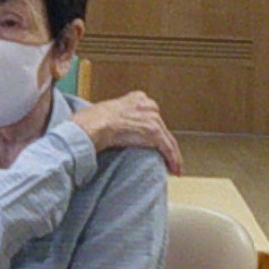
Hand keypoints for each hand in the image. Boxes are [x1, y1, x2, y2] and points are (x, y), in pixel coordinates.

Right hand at [69, 91, 184, 173]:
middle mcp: (149, 105)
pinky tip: (175, 170)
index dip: (156, 132)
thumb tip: (121, 131)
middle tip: (167, 160)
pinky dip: (172, 160)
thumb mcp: (111, 113)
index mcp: (138, 98)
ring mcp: (152, 118)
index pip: (152, 117)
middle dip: (166, 145)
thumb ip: (121, 118)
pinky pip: (168, 148)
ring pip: (168, 140)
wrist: (95, 125)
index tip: (157, 144)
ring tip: (174, 169)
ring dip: (173, 156)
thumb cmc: (94, 121)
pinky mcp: (154, 132)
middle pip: (163, 129)